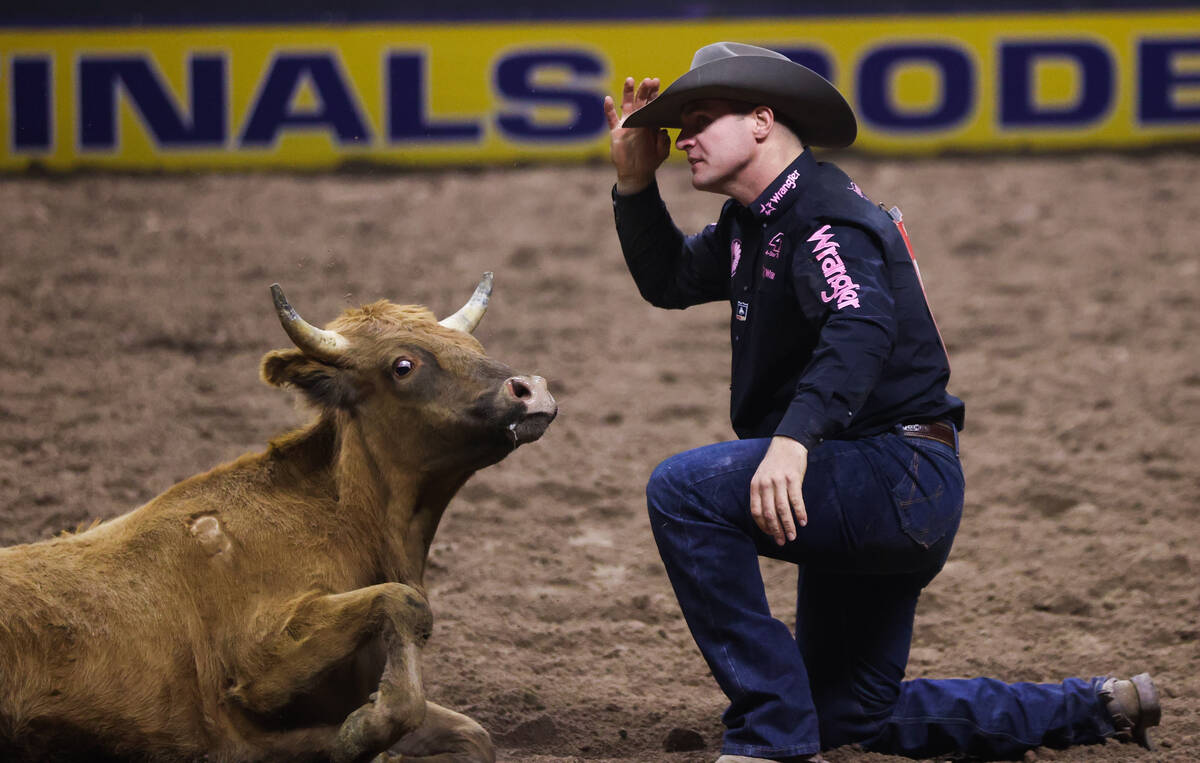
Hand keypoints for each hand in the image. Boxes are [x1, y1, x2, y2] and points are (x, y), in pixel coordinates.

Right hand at [603, 77, 670, 194]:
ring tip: (630, 80)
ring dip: (627, 92)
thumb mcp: (662, 153)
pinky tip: (607, 99)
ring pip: (626, 105)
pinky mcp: (616, 131)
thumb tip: (663, 131)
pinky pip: (611, 118)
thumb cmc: (650, 162)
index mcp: (650, 123)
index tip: (657, 82)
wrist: (636, 173)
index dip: (654, 94)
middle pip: (641, 101)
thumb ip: (664, 142)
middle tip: (649, 80)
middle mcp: (638, 120)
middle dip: (645, 90)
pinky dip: (609, 109)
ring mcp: (626, 124)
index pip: (652, 104)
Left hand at [749, 436, 808, 545]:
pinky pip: (796, 500)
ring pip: (782, 509)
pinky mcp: (793, 478)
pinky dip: (800, 513)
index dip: (763, 526)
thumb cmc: (774, 465)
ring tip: (793, 536)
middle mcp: (765, 484)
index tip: (770, 534)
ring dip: (788, 525)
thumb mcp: (761, 477)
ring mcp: (779, 481)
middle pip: (769, 513)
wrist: (787, 444)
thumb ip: (761, 494)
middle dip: (776, 530)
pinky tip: (803, 522)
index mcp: (755, 485)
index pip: (756, 511)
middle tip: (782, 541)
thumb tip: (766, 518)